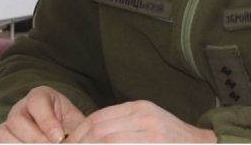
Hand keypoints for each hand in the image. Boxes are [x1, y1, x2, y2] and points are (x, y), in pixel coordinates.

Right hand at [0, 86, 85, 142]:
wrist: (62, 132)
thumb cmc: (68, 126)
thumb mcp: (76, 123)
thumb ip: (79, 128)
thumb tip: (86, 132)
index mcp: (41, 96)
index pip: (36, 103)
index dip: (47, 122)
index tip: (59, 137)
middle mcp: (21, 107)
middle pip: (16, 120)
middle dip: (34, 138)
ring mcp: (9, 122)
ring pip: (3, 132)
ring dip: (22, 144)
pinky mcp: (3, 136)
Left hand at [64, 100, 216, 142]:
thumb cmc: (173, 140)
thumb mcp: (149, 122)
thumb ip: (123, 124)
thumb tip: (88, 136)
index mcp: (140, 108)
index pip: (98, 118)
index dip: (77, 134)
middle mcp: (144, 118)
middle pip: (98, 130)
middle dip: (78, 144)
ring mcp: (151, 135)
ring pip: (106, 142)